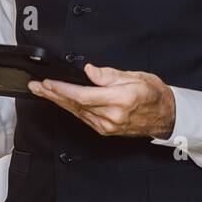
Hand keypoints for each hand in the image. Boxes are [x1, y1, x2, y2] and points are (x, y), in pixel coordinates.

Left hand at [28, 63, 175, 137]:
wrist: (167, 116)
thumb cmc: (154, 95)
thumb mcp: (136, 77)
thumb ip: (110, 75)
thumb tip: (90, 71)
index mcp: (120, 100)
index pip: (83, 95)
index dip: (62, 90)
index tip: (47, 83)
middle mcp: (112, 116)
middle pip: (75, 104)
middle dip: (52, 94)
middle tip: (35, 86)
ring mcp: (107, 126)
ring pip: (76, 112)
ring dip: (57, 101)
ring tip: (42, 91)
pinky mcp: (105, 130)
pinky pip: (83, 118)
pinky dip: (70, 108)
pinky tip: (59, 101)